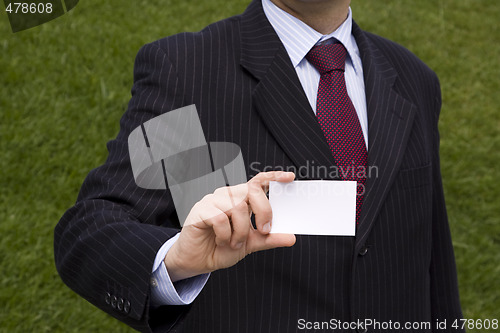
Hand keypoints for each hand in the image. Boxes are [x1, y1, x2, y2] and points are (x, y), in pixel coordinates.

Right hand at [164, 171, 295, 281]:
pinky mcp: (201, 209)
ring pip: (237, 207)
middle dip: (263, 211)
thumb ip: (270, 238)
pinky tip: (222, 241)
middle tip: (264, 231)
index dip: (273, 177)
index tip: (290, 177)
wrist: (198, 261)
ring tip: (235, 243)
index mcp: (241, 199)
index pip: (258, 181)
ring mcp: (213, 200)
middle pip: (251, 191)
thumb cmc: (222, 248)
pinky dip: (225, 235)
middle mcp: (228, 195)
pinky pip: (219, 218)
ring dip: (241, 231)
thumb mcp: (251, 244)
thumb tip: (291, 237)